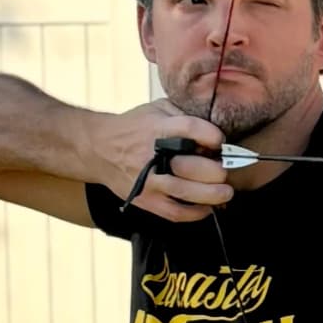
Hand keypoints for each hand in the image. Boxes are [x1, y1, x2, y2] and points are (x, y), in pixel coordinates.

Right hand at [98, 102, 232, 222]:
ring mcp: (148, 181)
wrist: (96, 148)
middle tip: (225, 169)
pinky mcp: (145, 200)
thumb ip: (185, 115)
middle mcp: (152, 156)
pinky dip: (197, 213)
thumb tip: (216, 129)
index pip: (191, 129)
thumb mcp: (157, 110)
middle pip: (194, 166)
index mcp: (156, 128)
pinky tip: (208, 206)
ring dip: (214, 194)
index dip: (213, 136)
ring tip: (226, 192)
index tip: (221, 141)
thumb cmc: (134, 127)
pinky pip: (176, 213)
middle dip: (218, 170)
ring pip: (187, 192)